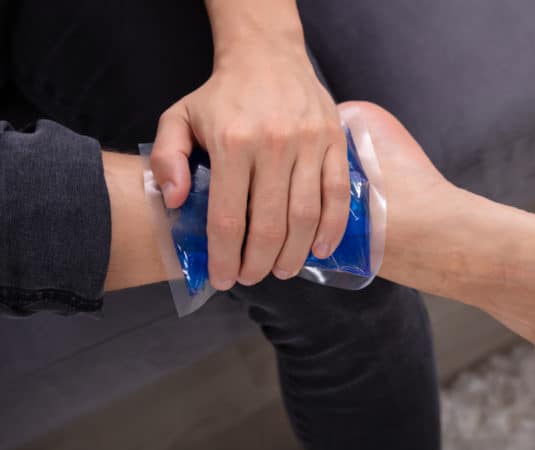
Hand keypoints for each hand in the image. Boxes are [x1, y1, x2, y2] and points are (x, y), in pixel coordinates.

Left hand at [150, 37, 348, 289]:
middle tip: (252, 277)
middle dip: (259, 263)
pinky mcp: (334, 142)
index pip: (228, 217)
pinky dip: (333, 228)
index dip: (225, 256)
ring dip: (295, 253)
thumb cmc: (222, 95)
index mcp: (232, 143)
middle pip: (269, 224)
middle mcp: (274, 145)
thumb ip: (166, 159)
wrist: (268, 56)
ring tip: (281, 271)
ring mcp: (309, 144)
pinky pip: (338, 194)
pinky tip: (322, 250)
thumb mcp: (178, 117)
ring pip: (306, 215)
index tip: (223, 278)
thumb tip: (176, 203)